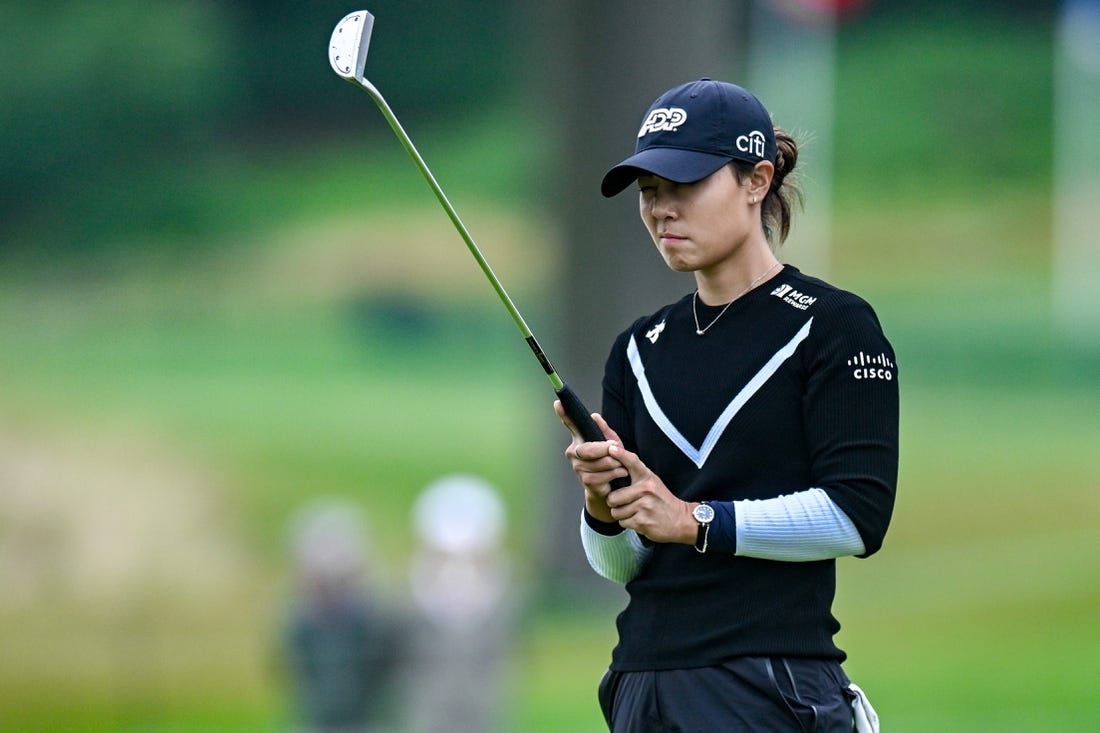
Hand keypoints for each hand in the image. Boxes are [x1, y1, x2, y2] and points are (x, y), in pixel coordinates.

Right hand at [554, 401, 627, 522]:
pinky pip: (602, 476)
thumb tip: (594, 416)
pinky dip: (614, 474)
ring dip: (614, 464)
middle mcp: (573, 452)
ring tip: (622, 465)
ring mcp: (578, 467)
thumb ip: (604, 430)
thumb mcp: (611, 442)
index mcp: (579, 439)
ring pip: (598, 463)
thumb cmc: (611, 461)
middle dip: (604, 450)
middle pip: (588, 449)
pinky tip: (619, 474)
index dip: (564, 414)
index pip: (571, 424)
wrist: (612, 487)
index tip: (558, 402)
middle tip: (615, 448)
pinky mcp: (585, 481)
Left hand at [602, 442, 695, 544]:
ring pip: (616, 512)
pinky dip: (628, 523)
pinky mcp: (643, 522)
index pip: (632, 462)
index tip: (611, 448)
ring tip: (634, 511)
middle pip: (613, 497)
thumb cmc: (662, 500)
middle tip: (625, 503)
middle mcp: (645, 490)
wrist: (680, 520)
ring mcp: (644, 506)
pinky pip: (622, 523)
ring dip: (622, 514)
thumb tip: (614, 456)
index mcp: (647, 478)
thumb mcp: (651, 482)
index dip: (621, 454)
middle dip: (615, 503)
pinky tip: (638, 519)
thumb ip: (635, 472)